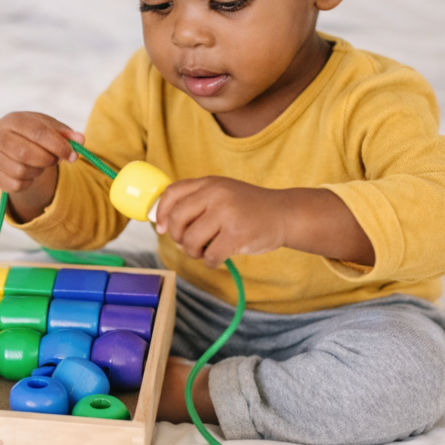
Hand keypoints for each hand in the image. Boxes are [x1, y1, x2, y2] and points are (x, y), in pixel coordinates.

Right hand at [0, 112, 84, 221]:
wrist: (5, 142)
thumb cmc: (30, 133)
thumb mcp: (48, 128)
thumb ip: (65, 133)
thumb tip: (81, 140)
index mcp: (13, 120)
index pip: (37, 133)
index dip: (58, 145)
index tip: (73, 155)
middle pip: (26, 153)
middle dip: (47, 160)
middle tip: (55, 159)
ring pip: (21, 171)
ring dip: (37, 171)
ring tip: (38, 163)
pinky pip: (15, 185)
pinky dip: (27, 182)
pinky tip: (27, 173)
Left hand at [154, 177, 289, 267]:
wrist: (284, 214)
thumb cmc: (248, 208)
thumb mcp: (222, 193)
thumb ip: (197, 201)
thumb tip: (163, 223)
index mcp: (209, 183)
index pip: (172, 193)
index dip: (160, 213)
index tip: (161, 228)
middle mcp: (216, 194)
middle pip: (177, 219)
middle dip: (178, 237)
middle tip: (188, 243)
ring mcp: (227, 213)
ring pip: (191, 240)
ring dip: (194, 252)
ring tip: (205, 251)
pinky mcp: (237, 234)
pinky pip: (210, 256)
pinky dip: (210, 262)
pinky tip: (219, 257)